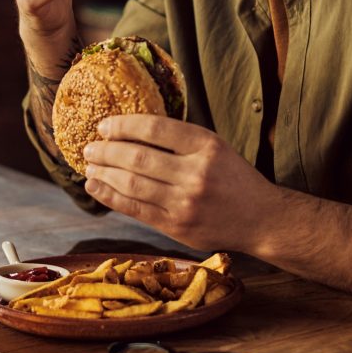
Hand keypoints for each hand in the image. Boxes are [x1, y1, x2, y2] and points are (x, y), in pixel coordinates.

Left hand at [81, 115, 275, 251]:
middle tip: (89, 147)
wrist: (262, 219)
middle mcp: (196, 173)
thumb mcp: (214, 147)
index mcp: (206, 146)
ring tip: (89, 166)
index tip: (104, 126)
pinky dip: (110, 197)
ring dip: (103, 173)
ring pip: (132, 184)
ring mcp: (186, 202)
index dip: (123, 125)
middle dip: (106, 151)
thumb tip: (126, 130)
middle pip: (138, 157)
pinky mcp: (177, 226)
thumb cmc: (232, 177)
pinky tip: (94, 187)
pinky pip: (135, 209)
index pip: (154, 128)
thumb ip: (178, 139)